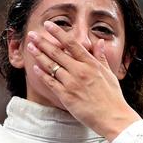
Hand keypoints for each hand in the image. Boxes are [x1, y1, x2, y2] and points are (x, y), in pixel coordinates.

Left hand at [27, 20, 140, 140]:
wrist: (112, 117)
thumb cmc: (113, 97)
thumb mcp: (109, 74)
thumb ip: (101, 57)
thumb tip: (100, 42)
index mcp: (91, 64)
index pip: (71, 43)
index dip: (58, 33)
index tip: (48, 25)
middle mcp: (80, 71)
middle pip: (57, 52)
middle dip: (42, 42)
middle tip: (32, 34)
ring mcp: (72, 83)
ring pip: (51, 66)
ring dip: (39, 55)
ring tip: (30, 47)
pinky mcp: (66, 96)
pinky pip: (50, 82)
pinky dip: (42, 74)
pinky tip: (35, 67)